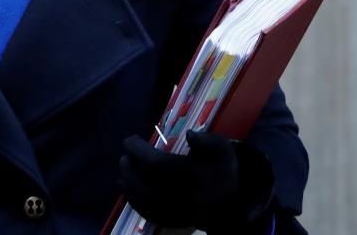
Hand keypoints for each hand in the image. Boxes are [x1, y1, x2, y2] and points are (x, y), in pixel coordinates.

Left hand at [119, 130, 274, 231]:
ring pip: (146, 202)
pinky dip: (134, 202)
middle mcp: (186, 197)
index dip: (139, 151)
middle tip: (124, 158)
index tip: (129, 140)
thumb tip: (189, 134)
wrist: (232, 203)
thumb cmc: (222, 169)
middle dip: (130, 170)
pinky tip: (125, 189)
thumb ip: (207, 140)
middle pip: (148, 185)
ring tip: (123, 171)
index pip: (159, 164)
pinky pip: (150, 215)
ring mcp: (179, 213)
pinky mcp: (175, 222)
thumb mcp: (222, 149)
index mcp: (195, 176)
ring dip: (128, 186)